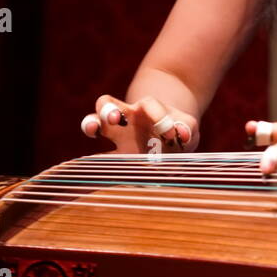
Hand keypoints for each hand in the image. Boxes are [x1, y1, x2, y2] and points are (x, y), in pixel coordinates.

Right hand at [80, 94, 199, 153]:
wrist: (170, 141)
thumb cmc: (178, 128)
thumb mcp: (187, 125)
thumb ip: (187, 127)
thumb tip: (183, 134)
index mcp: (147, 108)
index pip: (149, 104)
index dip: (159, 116)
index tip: (172, 133)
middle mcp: (126, 117)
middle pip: (106, 103)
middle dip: (107, 109)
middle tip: (114, 118)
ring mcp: (115, 136)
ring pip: (92, 122)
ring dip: (90, 125)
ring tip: (93, 130)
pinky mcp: (111, 156)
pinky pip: (95, 158)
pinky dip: (91, 164)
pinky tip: (89, 172)